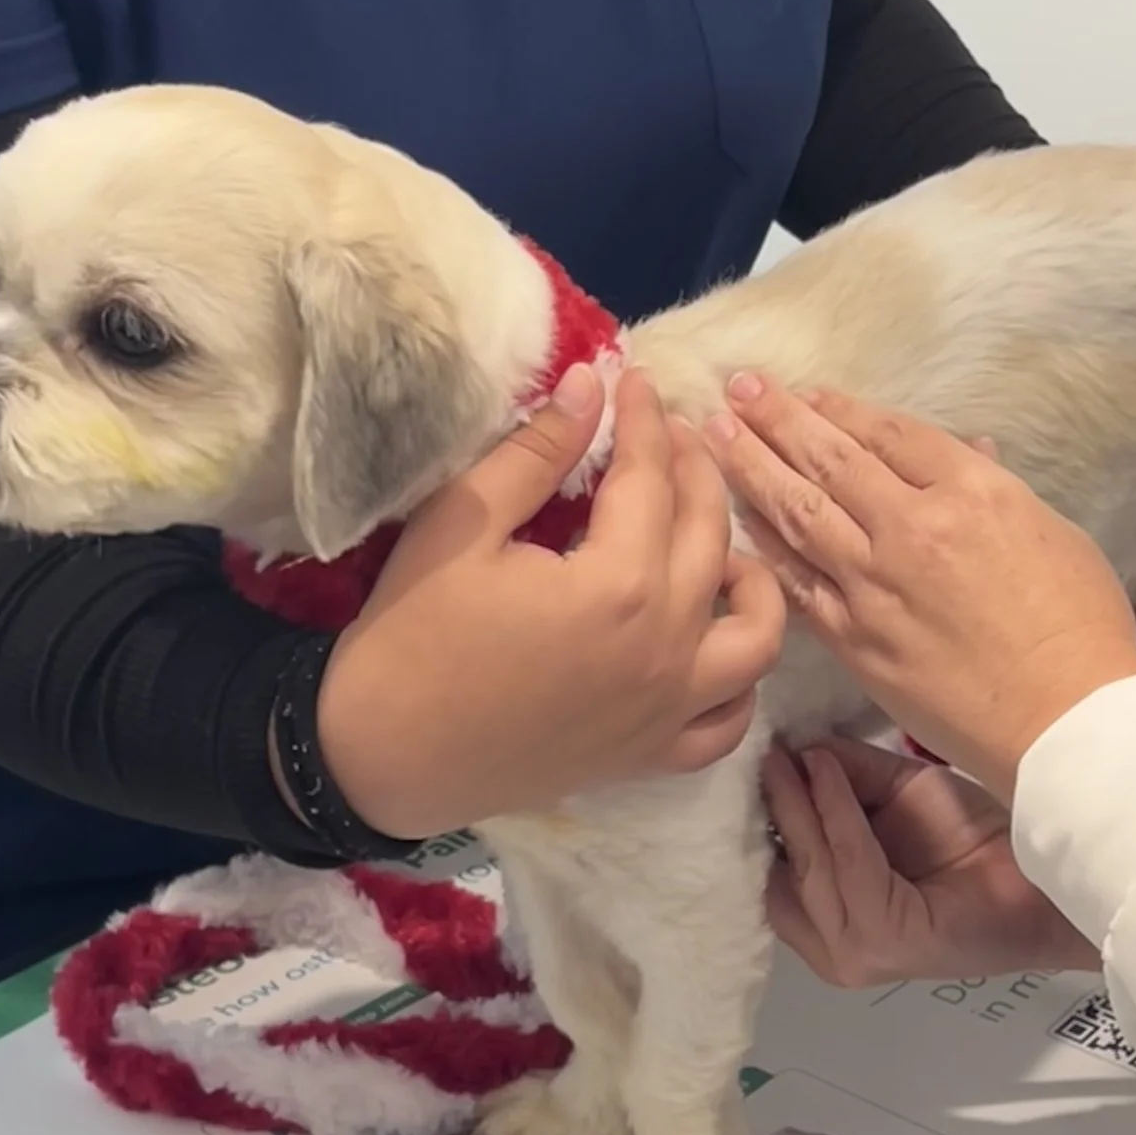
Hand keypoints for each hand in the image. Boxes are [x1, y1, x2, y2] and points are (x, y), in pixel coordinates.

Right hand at [319, 368, 785, 838]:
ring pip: (756, 633)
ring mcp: (667, 709)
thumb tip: (591, 385)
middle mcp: (664, 647)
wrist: (379, 755)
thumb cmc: (411, 633)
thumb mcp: (462, 523)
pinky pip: (730, 720)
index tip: (634, 378)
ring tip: (712, 539)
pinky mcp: (651, 754)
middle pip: (710, 535)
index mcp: (619, 585)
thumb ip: (537, 452)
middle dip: (694, 468)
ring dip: (750, 574)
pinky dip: (738, 678)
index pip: (651, 477)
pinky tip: (708, 639)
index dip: (644, 418)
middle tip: (666, 433)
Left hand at [707, 377, 1135, 803]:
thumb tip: (965, 452)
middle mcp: (913, 528)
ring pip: (799, 514)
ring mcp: (877, 586)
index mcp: (970, 491)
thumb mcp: (1052, 531)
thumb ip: (994, 488)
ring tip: (716, 437)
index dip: (839, 409)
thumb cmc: (1080, 626)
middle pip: (830, 461)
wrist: (1066, 723)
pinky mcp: (856, 641)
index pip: (888, 433)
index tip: (804, 393)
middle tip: (735, 391)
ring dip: (752, 470)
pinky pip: (798, 583)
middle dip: (776, 420)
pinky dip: (766, 548)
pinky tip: (739, 523)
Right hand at [764, 736, 1098, 985]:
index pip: (771, 871)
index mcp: (825, 921)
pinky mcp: (886, 942)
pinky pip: (849, 867)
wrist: (1041, 875)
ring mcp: (856, 955)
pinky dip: (836, 817)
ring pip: (810, 869)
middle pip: (782, 871)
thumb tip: (789, 745)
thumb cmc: (970, 838)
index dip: (761, 813)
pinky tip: (828, 773)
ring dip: (801, 806)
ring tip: (795, 754)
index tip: (750, 753)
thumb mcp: (890, 794)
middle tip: (764, 747)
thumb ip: (840, 776)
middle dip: (774, 805)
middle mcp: (831, 949)